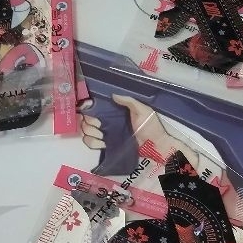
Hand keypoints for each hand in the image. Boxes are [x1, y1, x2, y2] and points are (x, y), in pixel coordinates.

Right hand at [79, 94, 197, 164]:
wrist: (155, 146)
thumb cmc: (150, 126)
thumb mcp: (143, 110)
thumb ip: (129, 102)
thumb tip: (113, 95)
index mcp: (115, 112)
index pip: (96, 107)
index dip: (89, 107)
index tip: (87, 107)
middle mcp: (108, 122)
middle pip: (87, 119)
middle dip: (89, 121)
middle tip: (99, 124)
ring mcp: (106, 134)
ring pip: (87, 131)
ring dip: (91, 132)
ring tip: (102, 134)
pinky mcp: (106, 146)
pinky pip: (91, 144)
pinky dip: (93, 142)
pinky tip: (102, 143)